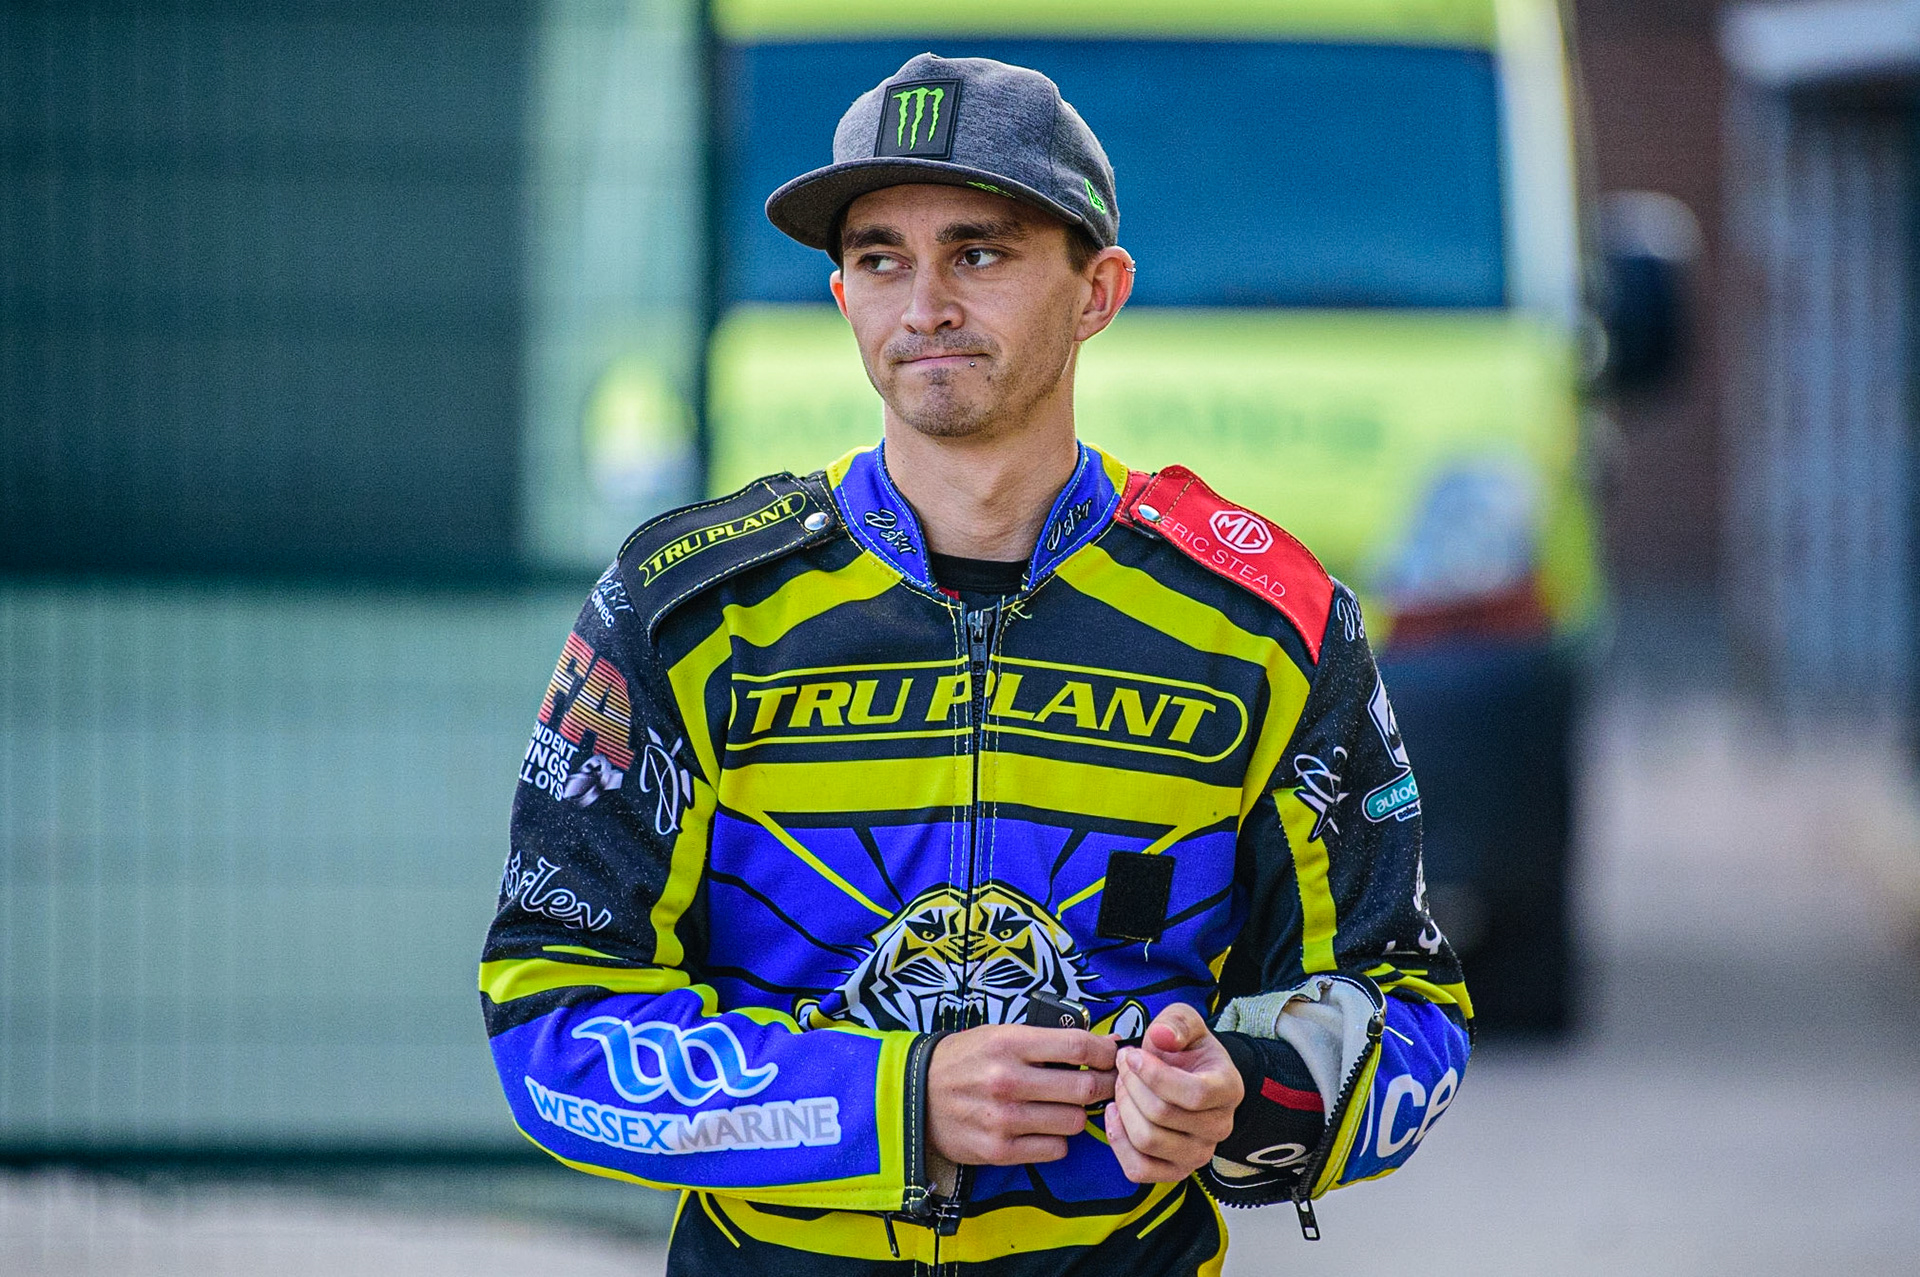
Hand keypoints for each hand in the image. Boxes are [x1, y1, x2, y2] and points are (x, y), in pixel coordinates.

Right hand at [926, 1025, 1116, 1178]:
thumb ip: (1049, 1040)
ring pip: (1074, 1121)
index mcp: (1008, 1043)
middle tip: (1101, 1084)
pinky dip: (1057, 1139)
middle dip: (1102, 1086)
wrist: (916, 1095)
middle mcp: (1006, 1080)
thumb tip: (1107, 1043)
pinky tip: (1042, 1127)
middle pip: (1084, 1088)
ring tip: (1062, 1105)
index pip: (1078, 1046)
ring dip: (1076, 1114)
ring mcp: (1003, 1119)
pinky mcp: (999, 1150)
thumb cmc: (966, 1059)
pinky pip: (1055, 1149)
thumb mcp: (1000, 1034)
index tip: (1111, 1056)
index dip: (1106, 1052)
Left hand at [1106, 1003, 1242, 1182]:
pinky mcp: (1175, 1171)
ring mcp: (1199, 1154)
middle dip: (1131, 1085)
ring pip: (1147, 1141)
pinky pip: (1138, 1169)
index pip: (1193, 1093)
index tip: (1132, 1055)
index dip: (1154, 1074)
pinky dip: (1118, 1141)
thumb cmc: (1187, 1050)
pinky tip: (1115, 1114)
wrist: (1191, 1076)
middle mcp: (1219, 1127)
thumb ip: (1176, 1022)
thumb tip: (1161, 1036)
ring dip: (1123, 1108)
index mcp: (1227, 1089)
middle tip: (1123, 1067)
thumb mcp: (1185, 1022)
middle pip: (1162, 1115)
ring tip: (1121, 1087)